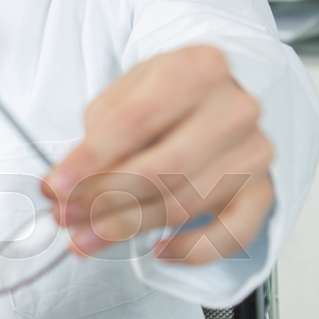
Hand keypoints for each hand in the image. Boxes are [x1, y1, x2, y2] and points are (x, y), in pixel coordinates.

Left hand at [42, 45, 274, 265]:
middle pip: (163, 168)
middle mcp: (236, 108)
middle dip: (105, 201)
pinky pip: (233, 234)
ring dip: (129, 228)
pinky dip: (194, 250)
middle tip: (67, 219)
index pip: (136, 121)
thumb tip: (61, 189)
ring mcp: (255, 151)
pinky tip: (158, 250)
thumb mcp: (123, 97)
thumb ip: (95, 138)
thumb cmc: (163, 98)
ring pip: (185, 203)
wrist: (214, 96)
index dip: (90, 160)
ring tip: (87, 238)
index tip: (55, 187)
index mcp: (200, 68)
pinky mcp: (263, 189)